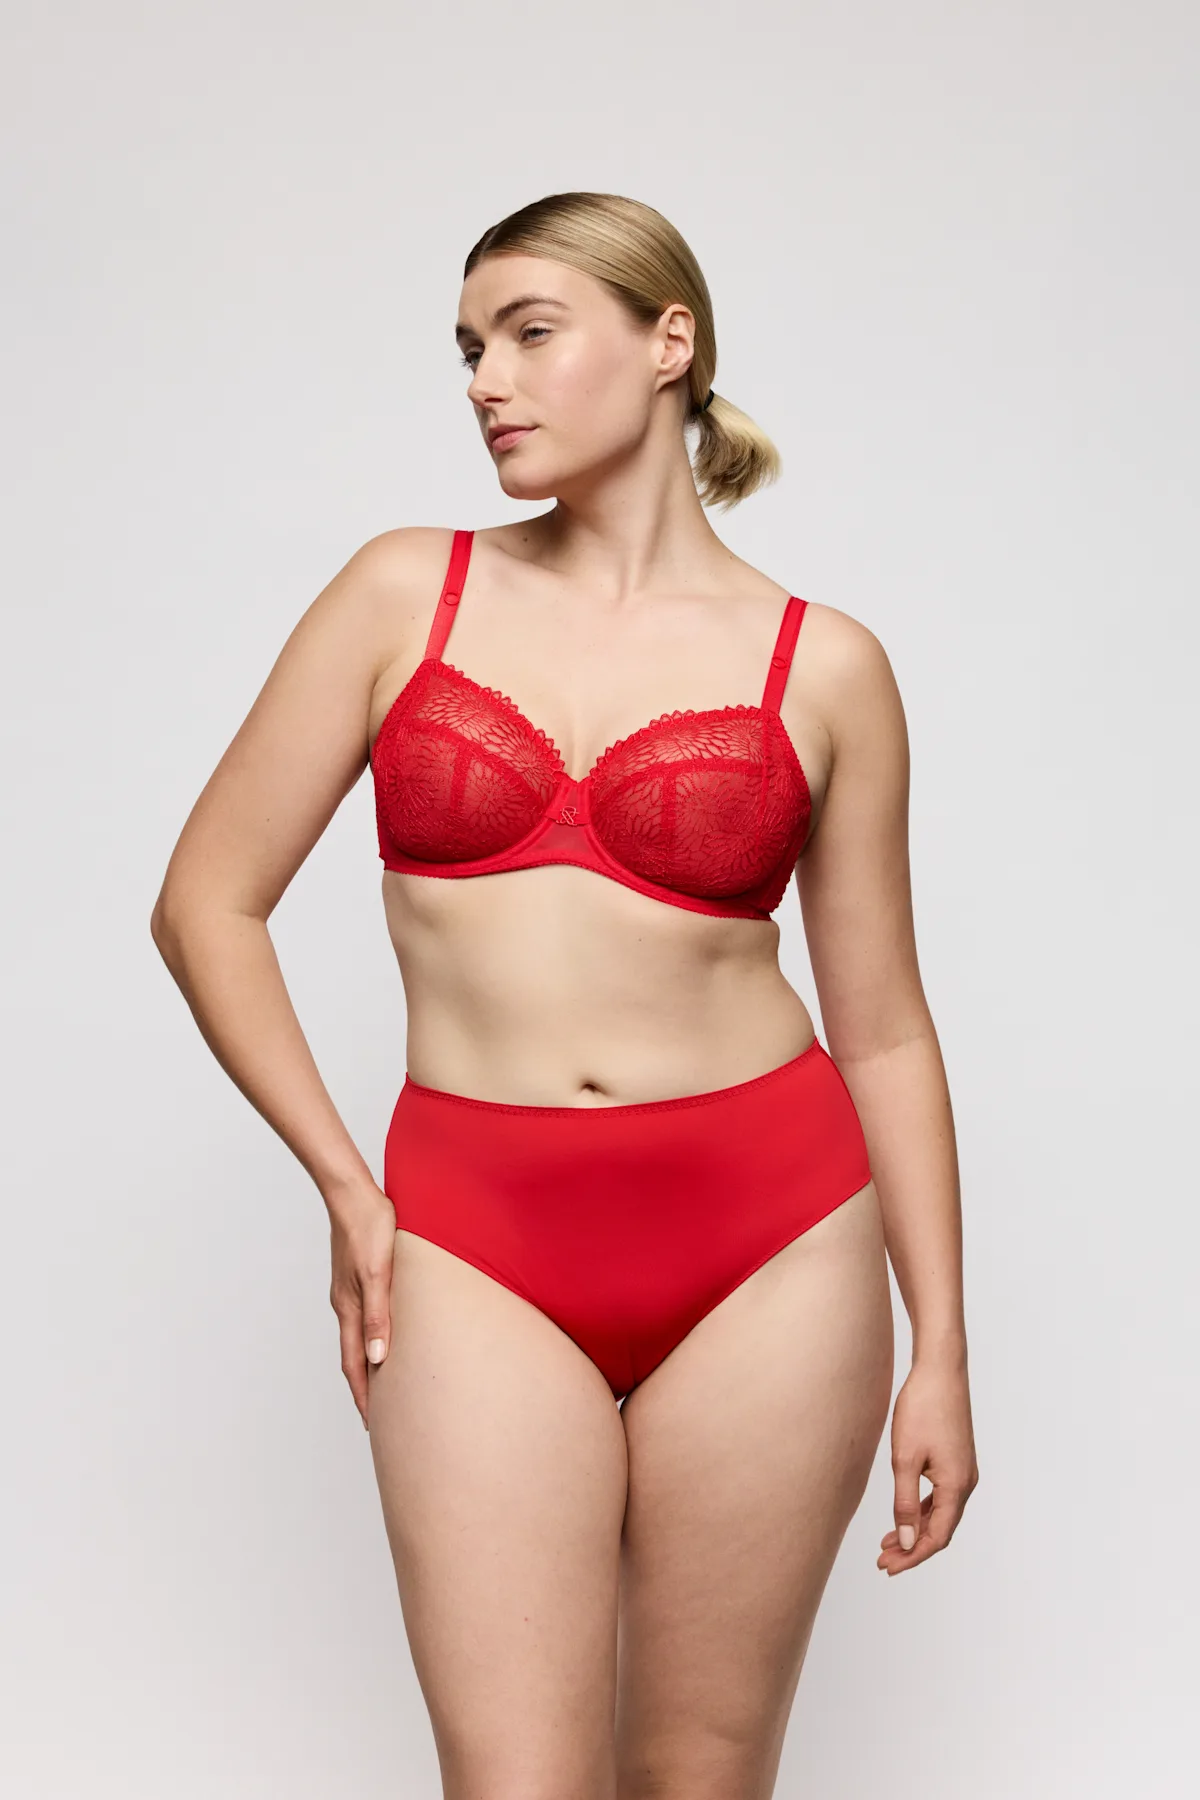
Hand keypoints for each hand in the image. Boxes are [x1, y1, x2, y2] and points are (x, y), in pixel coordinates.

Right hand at [326, 1181, 397, 1430]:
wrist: (353, 1194)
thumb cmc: (371, 1229)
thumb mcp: (380, 1274)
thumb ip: (379, 1315)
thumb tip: (379, 1359)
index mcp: (350, 1308)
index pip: (356, 1365)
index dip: (365, 1396)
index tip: (374, 1425)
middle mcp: (345, 1305)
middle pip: (354, 1357)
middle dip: (365, 1389)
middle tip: (379, 1418)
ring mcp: (348, 1291)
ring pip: (358, 1338)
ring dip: (368, 1365)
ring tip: (383, 1386)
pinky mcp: (355, 1278)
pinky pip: (362, 1319)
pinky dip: (371, 1339)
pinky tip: (383, 1337)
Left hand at [878, 1355, 978, 1574]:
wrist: (939, 1369)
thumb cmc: (922, 1408)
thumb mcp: (905, 1458)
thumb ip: (904, 1503)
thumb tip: (907, 1541)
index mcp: (956, 1486)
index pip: (937, 1537)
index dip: (913, 1556)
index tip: (888, 1567)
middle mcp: (966, 1482)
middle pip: (941, 1529)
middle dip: (913, 1548)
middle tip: (884, 1561)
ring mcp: (963, 1470)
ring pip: (941, 1513)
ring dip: (916, 1529)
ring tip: (888, 1542)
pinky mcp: (956, 1459)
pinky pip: (941, 1496)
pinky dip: (922, 1509)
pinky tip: (904, 1512)